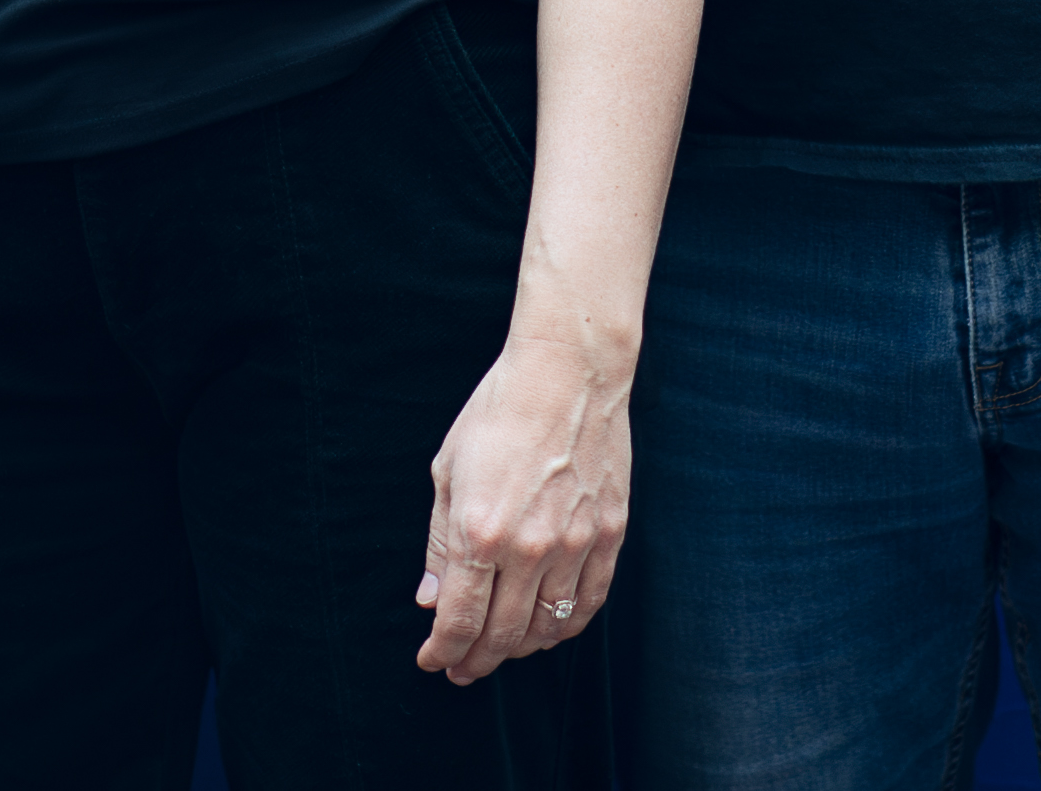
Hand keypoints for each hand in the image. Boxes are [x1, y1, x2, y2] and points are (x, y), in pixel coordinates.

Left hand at [411, 316, 633, 683]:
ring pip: (548, 627)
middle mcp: (529, 547)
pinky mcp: (609, 534)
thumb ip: (440, 544)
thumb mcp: (448, 472)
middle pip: (503, 633)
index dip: (443, 649)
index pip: (461, 619)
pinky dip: (566, 627)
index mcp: (481, 531)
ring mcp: (576, 543)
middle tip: (460, 668)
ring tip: (500, 650)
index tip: (431, 660)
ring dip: (519, 648)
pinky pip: (589, 602)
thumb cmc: (497, 413)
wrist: (566, 373)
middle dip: (476, 660)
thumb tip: (432, 601)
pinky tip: (548, 630)